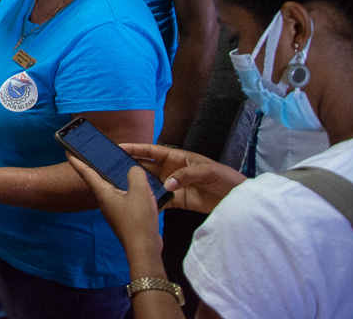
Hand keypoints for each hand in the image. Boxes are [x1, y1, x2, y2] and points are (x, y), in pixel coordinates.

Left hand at [67, 154, 162, 255]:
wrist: (144, 249)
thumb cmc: (138, 219)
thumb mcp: (139, 190)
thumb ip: (135, 174)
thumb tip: (133, 170)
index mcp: (103, 192)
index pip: (86, 172)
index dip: (76, 161)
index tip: (67, 151)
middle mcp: (105, 201)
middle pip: (99, 179)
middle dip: (98, 167)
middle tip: (98, 154)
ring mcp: (114, 210)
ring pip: (114, 189)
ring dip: (117, 178)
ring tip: (123, 167)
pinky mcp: (124, 217)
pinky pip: (125, 198)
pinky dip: (129, 190)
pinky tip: (140, 188)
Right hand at [122, 143, 244, 213]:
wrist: (238, 198)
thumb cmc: (225, 177)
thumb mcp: (207, 171)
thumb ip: (186, 175)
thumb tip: (166, 184)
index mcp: (177, 157)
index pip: (152, 151)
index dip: (136, 148)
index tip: (120, 147)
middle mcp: (172, 170)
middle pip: (147, 167)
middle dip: (132, 167)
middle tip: (114, 169)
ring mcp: (174, 186)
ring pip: (151, 184)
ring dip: (140, 185)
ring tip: (123, 188)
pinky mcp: (178, 201)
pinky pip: (161, 201)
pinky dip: (152, 202)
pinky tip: (142, 205)